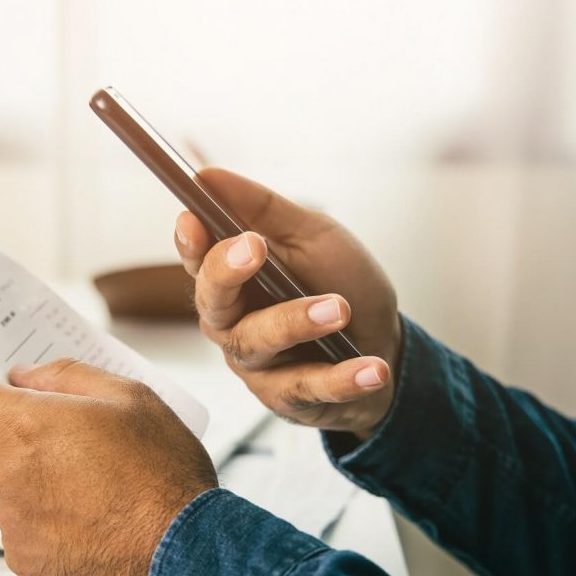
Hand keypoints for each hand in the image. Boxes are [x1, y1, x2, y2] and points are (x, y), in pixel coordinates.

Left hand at [0, 356, 217, 575]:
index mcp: (24, 424)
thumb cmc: (162, 472)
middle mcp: (6, 472)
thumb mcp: (129, 396)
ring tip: (101, 487)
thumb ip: (65, 375)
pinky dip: (52, 518)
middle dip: (29, 430)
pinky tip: (96, 520)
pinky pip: (27, 525)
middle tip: (81, 436)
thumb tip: (25, 376)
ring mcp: (12, 521)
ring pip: (14, 482)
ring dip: (44, 476)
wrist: (184, 557)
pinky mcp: (24, 560)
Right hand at [174, 168, 400, 437]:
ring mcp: (257, 364)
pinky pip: (309, 388)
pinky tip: (371, 368)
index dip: (190, 241)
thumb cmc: (340, 285)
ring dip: (296, 322)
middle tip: (255, 248)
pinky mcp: (289, 399)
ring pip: (257, 343)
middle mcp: (233, 322)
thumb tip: (207, 176)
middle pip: (212, 301)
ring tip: (339, 310)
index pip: (198, 258)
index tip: (194, 218)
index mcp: (234, 278)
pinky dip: (343, 379)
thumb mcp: (312, 236)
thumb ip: (263, 210)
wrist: (385, 346)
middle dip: (227, 273)